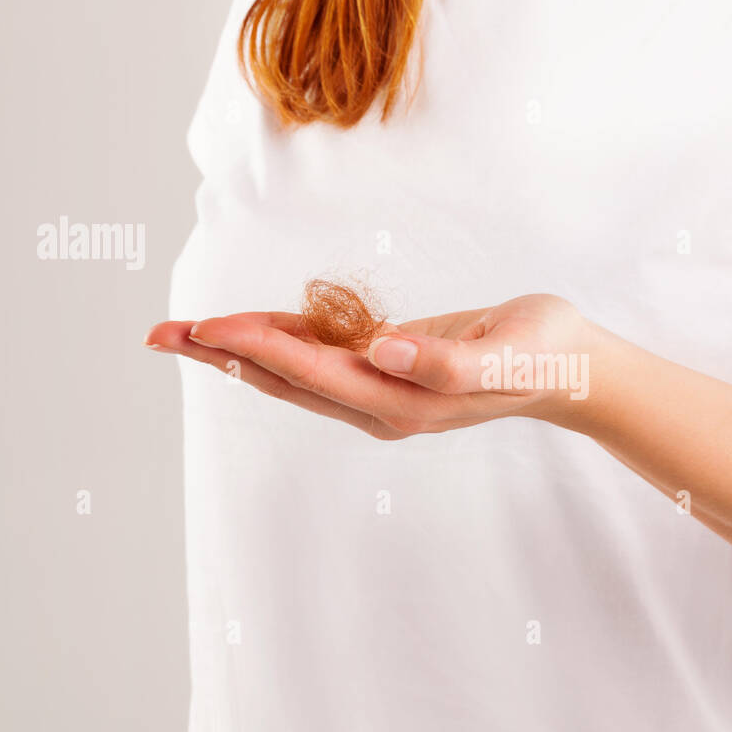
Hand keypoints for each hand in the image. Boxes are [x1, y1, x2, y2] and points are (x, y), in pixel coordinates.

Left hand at [144, 293, 603, 438]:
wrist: (571, 370)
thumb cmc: (544, 355)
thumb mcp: (506, 355)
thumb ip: (448, 362)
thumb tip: (387, 352)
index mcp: (403, 402)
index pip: (314, 371)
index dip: (258, 346)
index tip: (208, 327)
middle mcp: (382, 404)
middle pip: (286, 380)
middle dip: (223, 357)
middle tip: (160, 335)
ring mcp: (384, 392)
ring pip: (296, 373)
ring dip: (241, 353)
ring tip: (187, 332)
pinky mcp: (390, 372)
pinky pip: (324, 358)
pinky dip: (282, 342)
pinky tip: (255, 328)